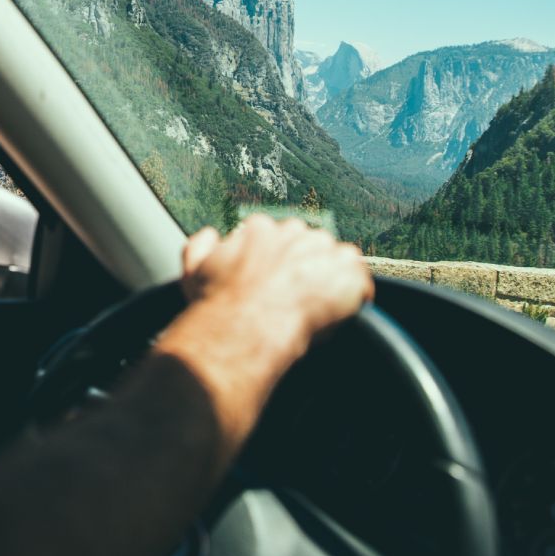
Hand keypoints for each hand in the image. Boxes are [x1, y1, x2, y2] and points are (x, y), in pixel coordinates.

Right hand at [178, 214, 373, 368]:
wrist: (244, 326)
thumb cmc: (217, 304)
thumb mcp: (193, 270)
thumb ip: (199, 245)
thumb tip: (210, 235)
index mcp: (260, 229)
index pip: (276, 237)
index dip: (276, 263)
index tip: (273, 284)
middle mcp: (294, 232)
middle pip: (308, 245)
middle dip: (305, 268)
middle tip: (296, 298)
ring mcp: (324, 250)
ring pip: (336, 259)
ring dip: (330, 280)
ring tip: (317, 308)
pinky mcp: (349, 273)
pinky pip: (361, 281)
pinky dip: (355, 297)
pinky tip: (341, 314)